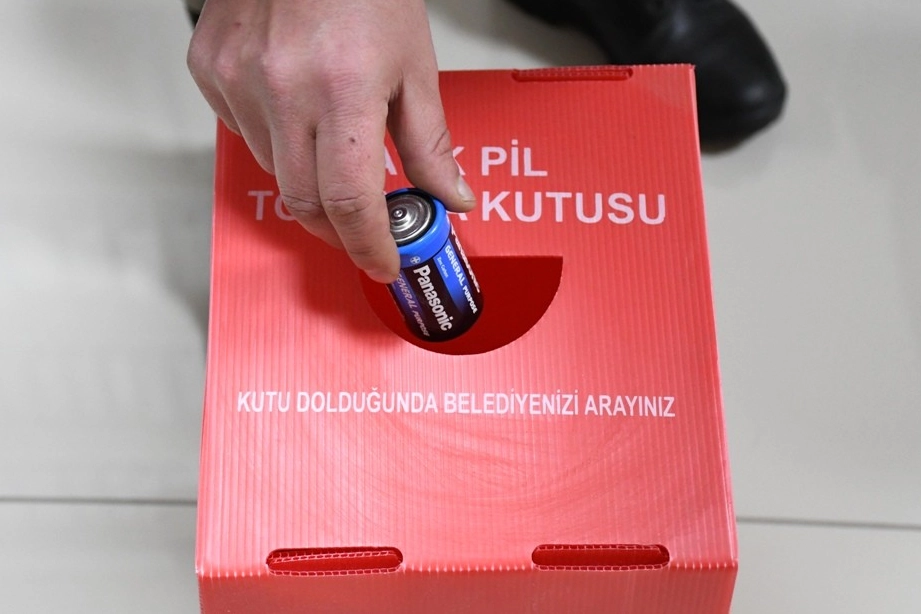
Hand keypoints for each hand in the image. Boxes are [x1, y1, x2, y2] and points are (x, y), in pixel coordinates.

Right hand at [187, 0, 475, 281]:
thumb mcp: (414, 66)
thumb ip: (430, 142)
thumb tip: (450, 195)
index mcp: (343, 90)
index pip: (351, 203)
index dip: (369, 246)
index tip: (383, 262)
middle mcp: (282, 90)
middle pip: (305, 204)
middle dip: (340, 232)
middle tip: (366, 233)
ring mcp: (238, 81)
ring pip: (274, 172)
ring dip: (310, 184)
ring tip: (336, 156)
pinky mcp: (211, 71)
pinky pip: (243, 134)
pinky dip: (276, 142)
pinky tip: (297, 116)